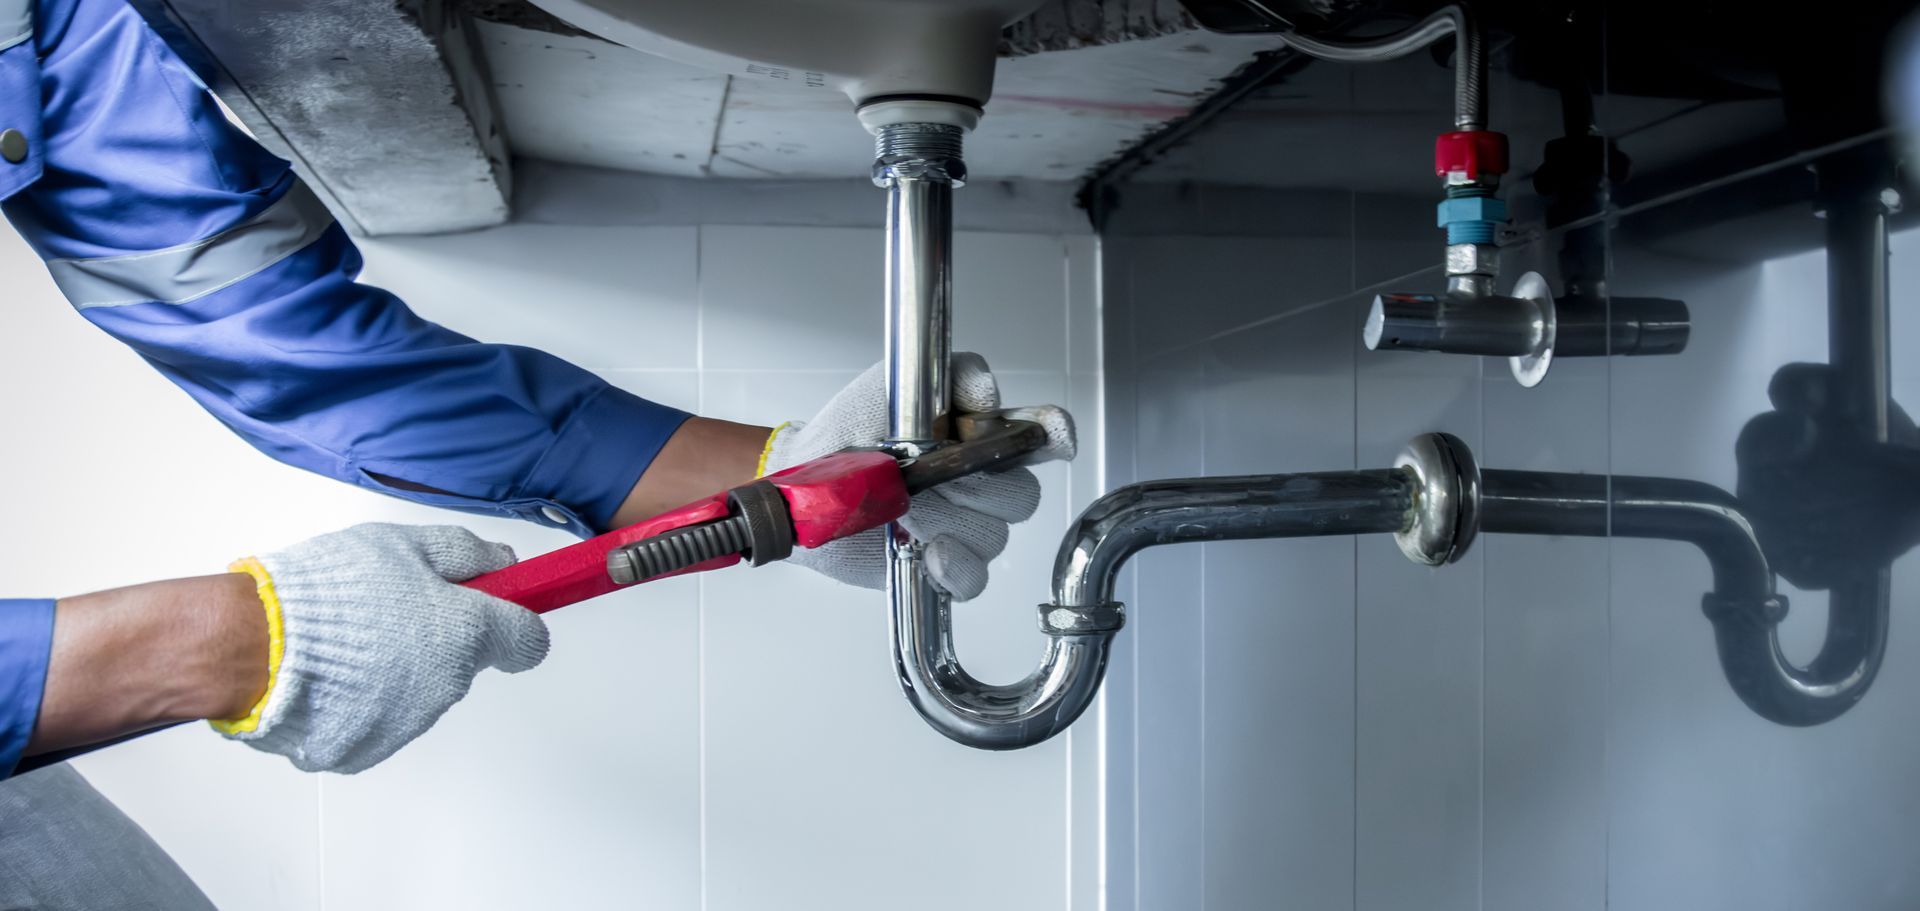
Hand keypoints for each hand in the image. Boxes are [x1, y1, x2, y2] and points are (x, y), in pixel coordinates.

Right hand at [215, 523, 547, 772]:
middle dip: (441, 636)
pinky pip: (381, 717)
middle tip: (394, 609)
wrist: (253, 646)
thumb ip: (466, 554)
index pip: (528, 641)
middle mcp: (447, 685)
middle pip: (466, 661)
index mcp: (465, 633)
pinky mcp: (369, 748)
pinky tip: (334, 672)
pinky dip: (365, 697)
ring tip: (350, 638)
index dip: (516, 620)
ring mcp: (408, 722)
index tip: (500, 608)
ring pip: (422, 688)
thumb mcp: (404, 544)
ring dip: (400, 666)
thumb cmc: (327, 591)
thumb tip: (504, 564)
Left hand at [762, 353, 1075, 599]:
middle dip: (979, 488)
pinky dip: (954, 567)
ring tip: (908, 511)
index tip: (1054, 439)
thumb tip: (989, 392)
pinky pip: (974, 578)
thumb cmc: (850, 432)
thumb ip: (949, 376)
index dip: (1053, 437)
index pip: (1038, 436)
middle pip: (1022, 494)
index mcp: (978, 435)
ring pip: (996, 536)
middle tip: (935, 477)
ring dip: (951, 523)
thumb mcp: (893, 385)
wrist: (807, 483)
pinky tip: (927, 551)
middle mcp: (981, 482)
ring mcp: (964, 526)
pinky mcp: (943, 566)